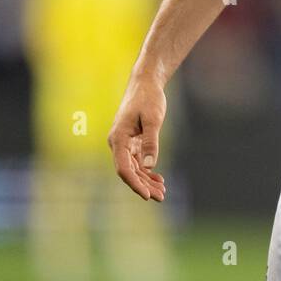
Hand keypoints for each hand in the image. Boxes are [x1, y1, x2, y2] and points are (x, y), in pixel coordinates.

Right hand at [107, 73, 167, 201]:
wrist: (145, 83)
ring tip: (162, 192)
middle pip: (129, 171)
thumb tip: (149, 166)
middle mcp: (118, 143)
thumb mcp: (153, 119)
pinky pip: (137, 161)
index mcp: (118, 138)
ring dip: (146, 181)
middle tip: (161, 197)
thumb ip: (151, 142)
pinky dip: (147, 171)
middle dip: (144, 186)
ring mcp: (124, 143)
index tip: (146, 195)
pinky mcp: (131, 142)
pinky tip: (159, 180)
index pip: (124, 168)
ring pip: (134, 168)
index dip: (135, 184)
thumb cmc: (148, 98)